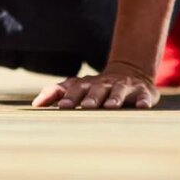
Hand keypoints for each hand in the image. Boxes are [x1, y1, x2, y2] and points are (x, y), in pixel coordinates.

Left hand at [32, 61, 158, 108]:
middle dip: (92, 98)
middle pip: (97, 90)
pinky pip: (144, 96)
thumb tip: (35, 104)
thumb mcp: (77, 86)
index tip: (61, 107)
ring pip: (119, 91)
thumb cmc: (97, 87)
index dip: (69, 97)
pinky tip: (142, 106)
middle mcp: (105, 84)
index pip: (76, 89)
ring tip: (111, 106)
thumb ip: (56, 92)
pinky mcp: (143, 92)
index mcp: (88, 84)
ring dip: (115, 98)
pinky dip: (143, 101)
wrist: (130, 72)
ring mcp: (125, 87)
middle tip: (86, 106)